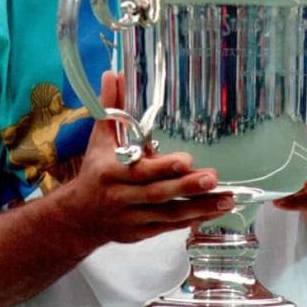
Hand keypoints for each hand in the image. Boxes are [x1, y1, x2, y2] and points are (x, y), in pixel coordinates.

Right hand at [55, 71, 233, 248]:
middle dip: (186, 187)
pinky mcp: (140, 233)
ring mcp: (132, 218)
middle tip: (213, 178)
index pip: (140, 171)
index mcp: (111, 172)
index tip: (185, 160)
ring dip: (199, 207)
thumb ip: (109, 106)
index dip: (162, 167)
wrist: (79, 216)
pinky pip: (169, 227)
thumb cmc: (95, 171)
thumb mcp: (99, 138)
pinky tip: (214, 211)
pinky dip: (191, 220)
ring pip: (168, 214)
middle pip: (157, 193)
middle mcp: (121, 197)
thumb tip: (114, 73)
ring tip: (227, 198)